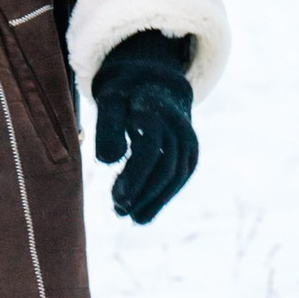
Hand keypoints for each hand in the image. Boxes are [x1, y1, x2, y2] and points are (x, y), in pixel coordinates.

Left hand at [91, 32, 196, 224]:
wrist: (157, 80)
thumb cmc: (126, 94)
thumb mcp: (110, 101)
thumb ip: (107, 128)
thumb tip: (107, 161)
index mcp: (153, 109)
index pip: (148, 147)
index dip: (134, 176)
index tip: (117, 199)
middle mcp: (176, 125)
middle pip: (163, 165)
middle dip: (141, 192)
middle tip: (118, 210)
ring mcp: (187, 138)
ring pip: (175, 175)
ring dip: (153, 199)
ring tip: (128, 216)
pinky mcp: (191, 150)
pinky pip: (181, 176)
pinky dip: (164, 196)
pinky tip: (144, 213)